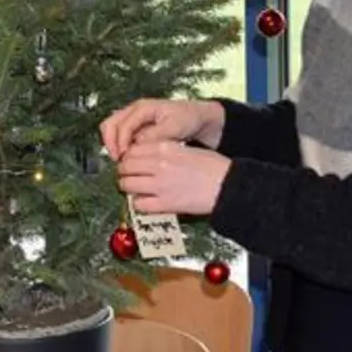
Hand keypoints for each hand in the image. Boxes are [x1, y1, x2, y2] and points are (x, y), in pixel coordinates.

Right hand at [100, 98, 224, 160]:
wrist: (198, 118)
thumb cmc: (188, 120)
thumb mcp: (174, 128)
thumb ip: (154, 136)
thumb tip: (136, 144)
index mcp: (142, 108)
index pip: (123, 125)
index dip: (121, 142)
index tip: (124, 157)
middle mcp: (134, 111)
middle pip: (109, 124)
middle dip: (110, 143)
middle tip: (117, 160)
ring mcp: (133, 118)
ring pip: (111, 129)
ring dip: (112, 145)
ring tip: (120, 161)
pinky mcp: (136, 127)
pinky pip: (120, 135)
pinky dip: (119, 146)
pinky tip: (128, 159)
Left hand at [116, 142, 232, 215]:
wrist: (227, 185)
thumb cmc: (214, 168)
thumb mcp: (187, 149)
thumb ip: (166, 151)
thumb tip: (149, 156)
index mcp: (165, 148)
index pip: (132, 150)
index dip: (128, 157)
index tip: (129, 161)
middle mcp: (159, 164)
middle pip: (125, 166)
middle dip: (123, 172)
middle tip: (127, 175)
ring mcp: (160, 184)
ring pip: (127, 184)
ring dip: (127, 187)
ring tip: (133, 189)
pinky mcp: (165, 203)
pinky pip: (139, 204)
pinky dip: (138, 204)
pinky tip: (144, 202)